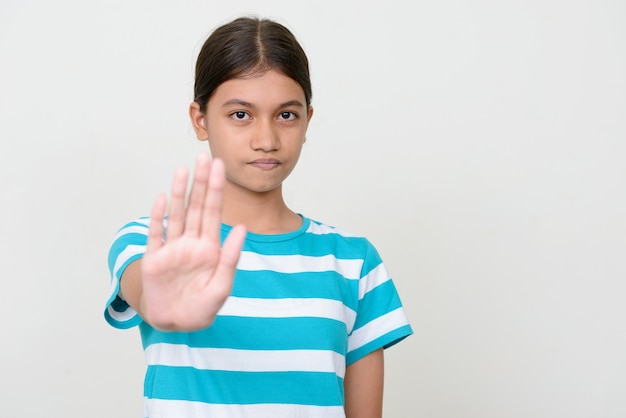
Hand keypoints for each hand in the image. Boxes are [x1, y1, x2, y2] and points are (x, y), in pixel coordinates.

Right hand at [139, 153, 245, 330]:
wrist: (176, 324)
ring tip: (183, 170)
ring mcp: (172, 249)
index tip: (220, 167)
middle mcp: (192, 243)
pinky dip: (157, 217)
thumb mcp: (221, 286)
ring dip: (179, 193)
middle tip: (204, 158)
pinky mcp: (154, 259)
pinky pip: (156, 234)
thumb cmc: (202, 308)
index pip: (214, 212)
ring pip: (176, 215)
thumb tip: (242, 228)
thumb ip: (231, 258)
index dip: (216, 189)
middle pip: (196, 207)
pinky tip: (162, 198)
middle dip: (201, 183)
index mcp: (210, 248)